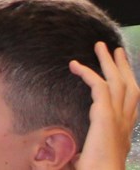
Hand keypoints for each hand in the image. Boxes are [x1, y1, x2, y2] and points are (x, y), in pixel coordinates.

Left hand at [71, 42, 138, 169]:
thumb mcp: (93, 155)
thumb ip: (88, 147)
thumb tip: (70, 150)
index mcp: (124, 132)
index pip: (131, 104)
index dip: (128, 86)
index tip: (122, 74)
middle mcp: (125, 124)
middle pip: (130, 89)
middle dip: (124, 68)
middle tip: (116, 51)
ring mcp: (118, 119)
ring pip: (118, 83)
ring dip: (109, 62)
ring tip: (101, 46)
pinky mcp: (105, 116)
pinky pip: (99, 87)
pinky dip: (88, 73)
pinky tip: (75, 65)